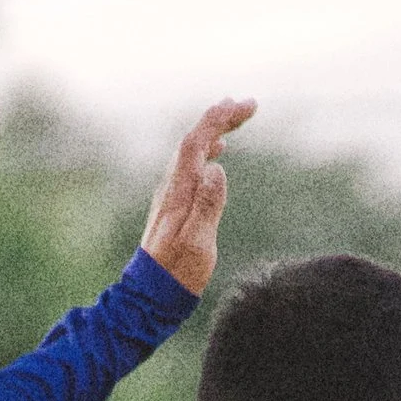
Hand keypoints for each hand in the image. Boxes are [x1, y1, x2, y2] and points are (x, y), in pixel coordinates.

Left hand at [139, 97, 255, 296]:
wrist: (152, 295)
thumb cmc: (177, 274)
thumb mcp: (197, 243)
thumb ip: (207, 205)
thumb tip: (216, 168)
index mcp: (179, 191)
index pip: (197, 142)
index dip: (220, 119)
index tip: (244, 106)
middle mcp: (172, 187)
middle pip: (194, 140)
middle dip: (220, 118)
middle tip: (248, 106)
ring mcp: (171, 195)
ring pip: (192, 151)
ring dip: (214, 132)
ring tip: (234, 119)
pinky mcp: (174, 206)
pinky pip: (191, 166)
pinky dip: (207, 152)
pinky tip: (217, 153)